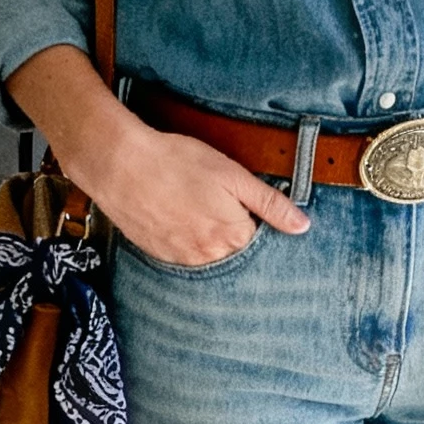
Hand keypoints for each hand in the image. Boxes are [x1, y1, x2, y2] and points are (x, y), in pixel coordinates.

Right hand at [77, 103, 310, 264]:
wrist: (121, 165)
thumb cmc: (177, 162)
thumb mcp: (232, 175)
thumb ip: (270, 203)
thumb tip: (303, 227)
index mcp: (235, 237)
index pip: (261, 243)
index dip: (256, 222)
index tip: (244, 204)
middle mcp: (211, 258)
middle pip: (236, 254)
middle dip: (233, 234)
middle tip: (212, 203)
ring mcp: (183, 260)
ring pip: (210, 258)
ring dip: (209, 240)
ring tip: (193, 208)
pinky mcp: (160, 257)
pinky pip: (184, 258)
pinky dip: (186, 241)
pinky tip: (177, 217)